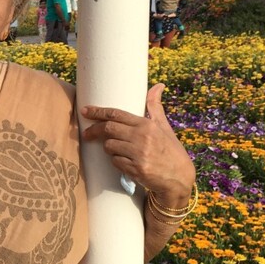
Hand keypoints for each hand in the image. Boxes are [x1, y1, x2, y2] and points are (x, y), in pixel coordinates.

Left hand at [80, 83, 194, 204]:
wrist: (180, 178)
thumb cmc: (170, 150)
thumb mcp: (164, 127)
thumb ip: (155, 107)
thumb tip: (158, 85)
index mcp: (147, 125)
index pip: (117, 114)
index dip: (98, 112)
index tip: (85, 111)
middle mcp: (142, 138)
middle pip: (108, 129)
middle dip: (94, 130)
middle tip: (86, 133)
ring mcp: (138, 154)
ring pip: (109, 146)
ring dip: (108, 148)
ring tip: (116, 150)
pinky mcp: (136, 169)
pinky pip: (115, 162)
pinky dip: (116, 161)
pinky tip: (125, 162)